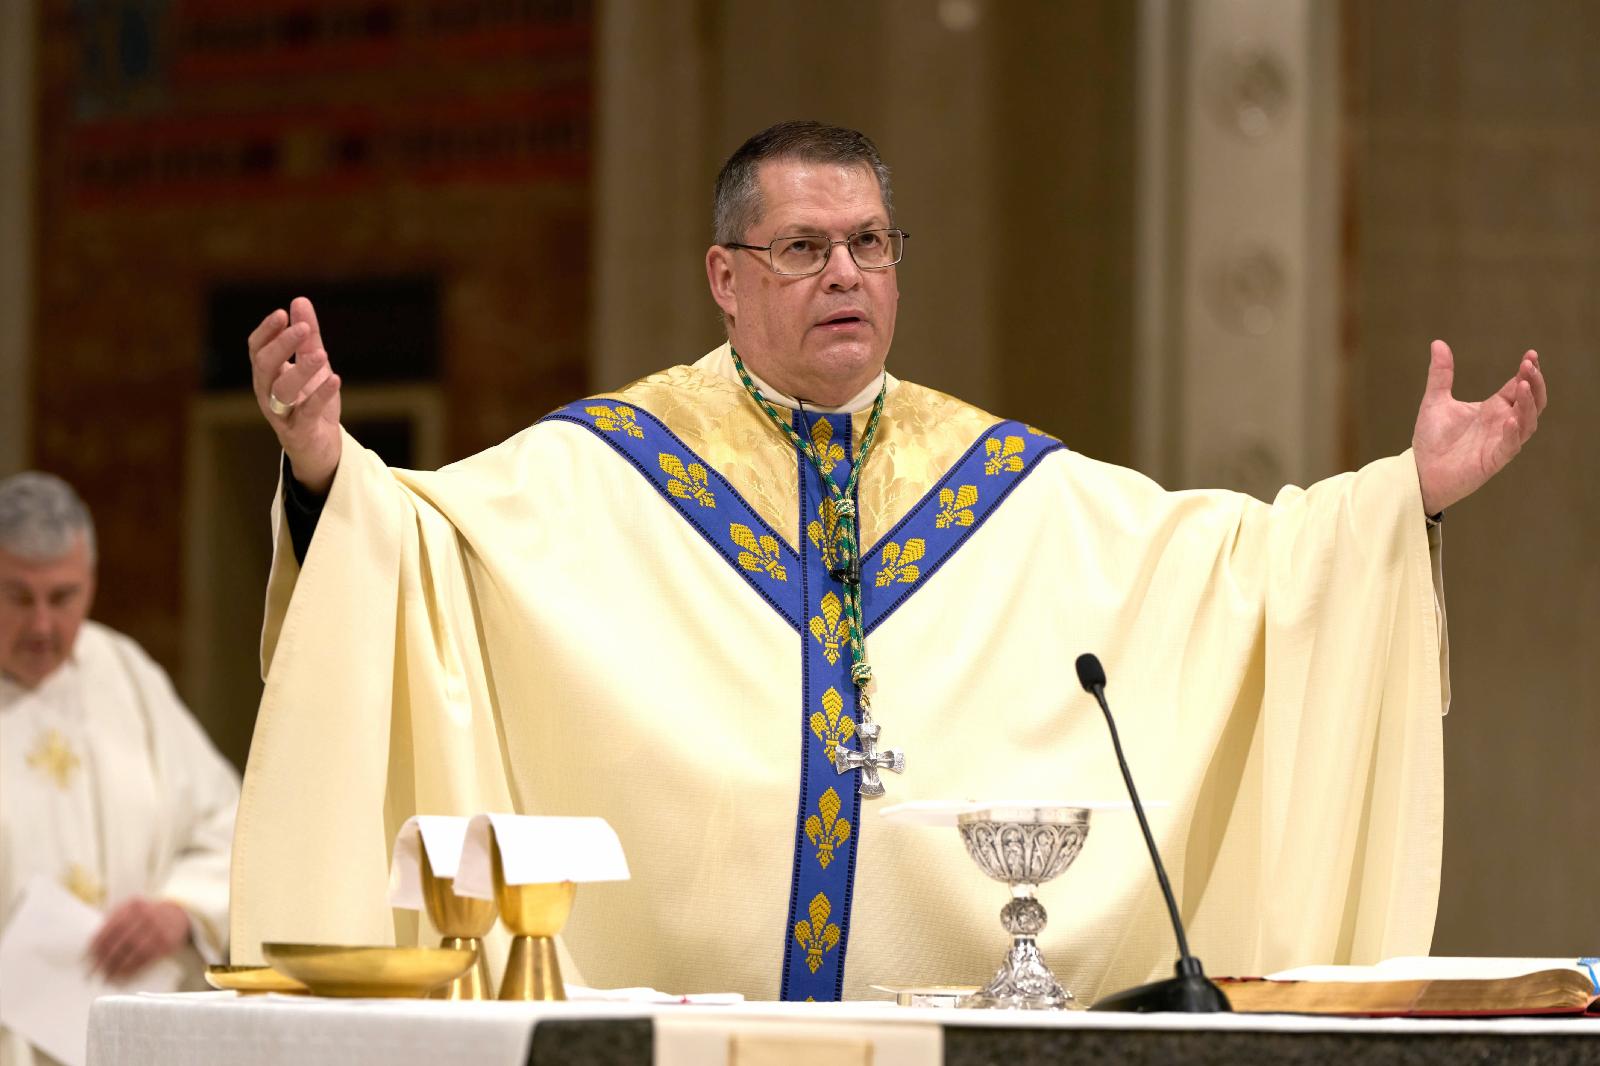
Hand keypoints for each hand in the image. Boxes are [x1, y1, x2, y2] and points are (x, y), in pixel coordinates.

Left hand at [87, 898, 191, 980]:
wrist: (178, 914)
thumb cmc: (146, 915)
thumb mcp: (130, 909)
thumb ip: (113, 921)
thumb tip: (91, 947)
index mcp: (133, 905)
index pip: (110, 927)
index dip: (97, 945)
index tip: (85, 958)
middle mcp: (147, 916)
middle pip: (121, 941)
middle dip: (104, 959)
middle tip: (92, 972)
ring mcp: (159, 930)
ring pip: (133, 952)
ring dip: (118, 967)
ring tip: (106, 977)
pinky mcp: (167, 944)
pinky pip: (147, 960)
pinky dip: (133, 970)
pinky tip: (122, 976)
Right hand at [249, 296, 342, 493]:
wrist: (319, 446)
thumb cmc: (310, 401)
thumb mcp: (311, 364)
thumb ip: (307, 336)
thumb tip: (299, 300)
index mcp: (267, 374)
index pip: (257, 349)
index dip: (267, 331)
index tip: (283, 313)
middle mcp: (267, 393)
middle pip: (264, 366)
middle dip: (282, 345)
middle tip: (302, 328)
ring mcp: (281, 415)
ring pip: (282, 391)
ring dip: (301, 370)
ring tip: (322, 354)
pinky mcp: (300, 433)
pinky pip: (307, 413)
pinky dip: (320, 396)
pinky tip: (335, 379)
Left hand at [1412, 340, 1546, 514]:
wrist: (1419, 471)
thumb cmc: (1431, 439)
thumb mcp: (1435, 401)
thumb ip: (1441, 374)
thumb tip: (1438, 343)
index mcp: (1493, 408)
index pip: (1518, 386)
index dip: (1527, 371)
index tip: (1530, 355)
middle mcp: (1502, 423)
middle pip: (1532, 401)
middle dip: (1534, 383)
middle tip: (1530, 365)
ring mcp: (1500, 441)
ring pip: (1528, 422)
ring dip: (1529, 404)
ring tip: (1523, 385)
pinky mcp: (1494, 460)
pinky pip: (1511, 445)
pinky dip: (1514, 432)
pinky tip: (1511, 418)